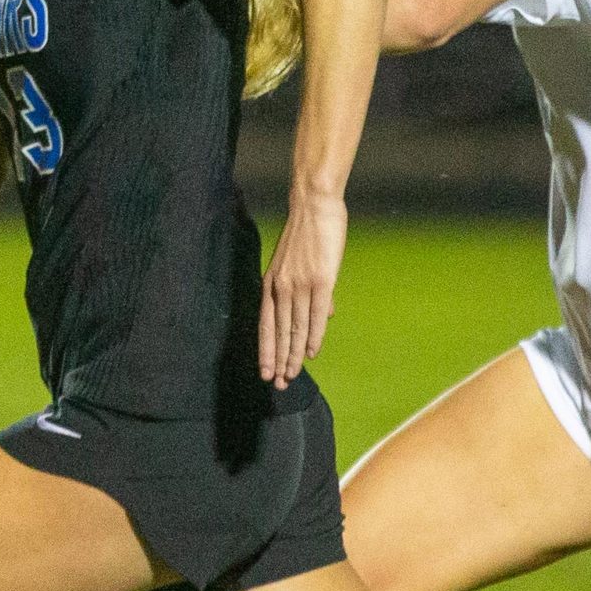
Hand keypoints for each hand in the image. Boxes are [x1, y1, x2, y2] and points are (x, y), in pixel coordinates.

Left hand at [259, 190, 345, 387]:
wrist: (314, 205)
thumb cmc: (310, 232)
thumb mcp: (301, 263)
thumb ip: (311, 291)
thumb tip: (325, 315)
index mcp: (271, 283)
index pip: (266, 325)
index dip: (266, 350)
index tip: (266, 372)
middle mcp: (280, 287)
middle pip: (279, 332)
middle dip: (278, 360)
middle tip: (278, 384)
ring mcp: (299, 284)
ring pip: (295, 329)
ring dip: (293, 355)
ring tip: (292, 375)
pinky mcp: (320, 280)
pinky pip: (314, 315)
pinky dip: (313, 336)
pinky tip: (311, 353)